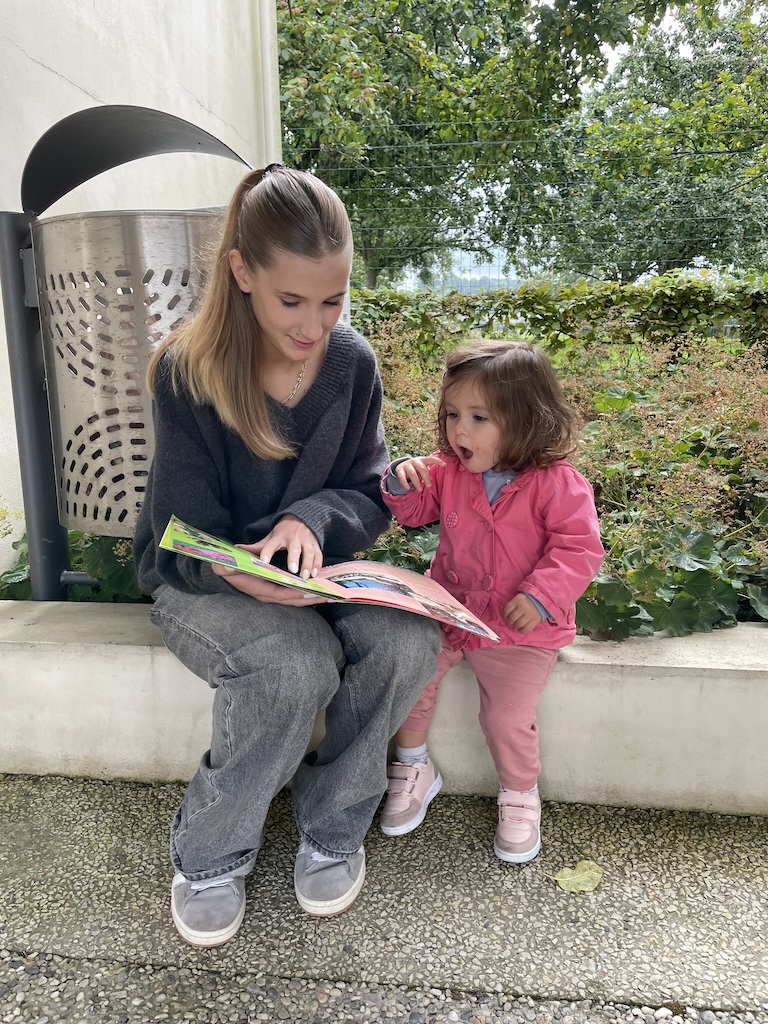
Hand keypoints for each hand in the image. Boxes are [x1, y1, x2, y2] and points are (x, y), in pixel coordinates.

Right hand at [211, 562, 326, 605]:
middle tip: (328, 596)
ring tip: (327, 595)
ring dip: (311, 597)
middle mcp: (267, 595)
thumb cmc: (228, 567)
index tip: (311, 592)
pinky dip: (304, 594)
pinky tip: (316, 591)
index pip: (282, 594)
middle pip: (293, 600)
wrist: (224, 570)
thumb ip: (228, 566)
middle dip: (310, 598)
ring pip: (295, 599)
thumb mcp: (227, 565)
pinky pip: (292, 595)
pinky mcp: (275, 591)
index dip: (297, 594)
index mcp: (260, 590)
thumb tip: (227, 563)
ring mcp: (272, 594)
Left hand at [251, 514, 322, 578]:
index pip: (271, 545)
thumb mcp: (269, 537)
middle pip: (294, 549)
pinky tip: (316, 574)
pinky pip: (318, 555)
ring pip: (309, 553)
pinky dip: (318, 564)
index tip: (264, 561)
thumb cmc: (282, 532)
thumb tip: (236, 549)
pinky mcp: (315, 545)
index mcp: (278, 537)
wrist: (301, 518)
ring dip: (308, 565)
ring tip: (306, 577)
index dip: (267, 552)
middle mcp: (293, 539)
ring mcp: (306, 541)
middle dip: (294, 559)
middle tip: (293, 570)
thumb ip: (256, 546)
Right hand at [393, 455, 444, 492]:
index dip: (438, 461)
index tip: (445, 465)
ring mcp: (406, 465)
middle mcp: (414, 461)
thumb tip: (434, 482)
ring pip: (412, 474)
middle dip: (426, 478)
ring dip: (417, 482)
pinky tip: (407, 488)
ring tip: (420, 490)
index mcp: (422, 460)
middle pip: (422, 468)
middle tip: (429, 486)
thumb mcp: (422, 468)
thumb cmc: (415, 469)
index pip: (431, 459)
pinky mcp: (399, 469)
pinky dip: (404, 483)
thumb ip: (427, 472)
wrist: (401, 466)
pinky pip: (402, 477)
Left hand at [503, 593, 540, 633]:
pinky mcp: (536, 620)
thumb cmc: (526, 600)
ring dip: (515, 626)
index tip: (507, 615)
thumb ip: (512, 605)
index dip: (505, 614)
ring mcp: (530, 614)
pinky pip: (526, 629)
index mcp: (518, 599)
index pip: (507, 609)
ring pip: (518, 624)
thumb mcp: (518, 598)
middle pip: (512, 618)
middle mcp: (524, 606)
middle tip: (511, 621)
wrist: (541, 600)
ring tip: (516, 624)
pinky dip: (521, 631)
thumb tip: (506, 617)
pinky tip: (520, 629)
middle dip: (510, 621)